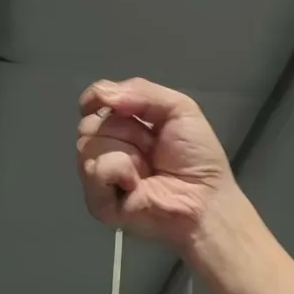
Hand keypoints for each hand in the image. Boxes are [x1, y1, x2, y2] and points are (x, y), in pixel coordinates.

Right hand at [77, 78, 236, 251]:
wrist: (205, 199)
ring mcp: (100, 179)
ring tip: (146, 168)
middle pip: (88, 125)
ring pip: (88, 146)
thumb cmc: (197, 157)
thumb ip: (140, 91)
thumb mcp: (179, 109)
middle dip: (124, 130)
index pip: (94, 104)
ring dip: (124, 151)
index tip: (124, 107)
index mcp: (122, 128)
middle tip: (150, 147)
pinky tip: (136, 184)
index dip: (102, 100)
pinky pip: (94, 171)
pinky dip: (117, 170)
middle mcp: (106, 151)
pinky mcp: (99, 203)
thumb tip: (99, 93)